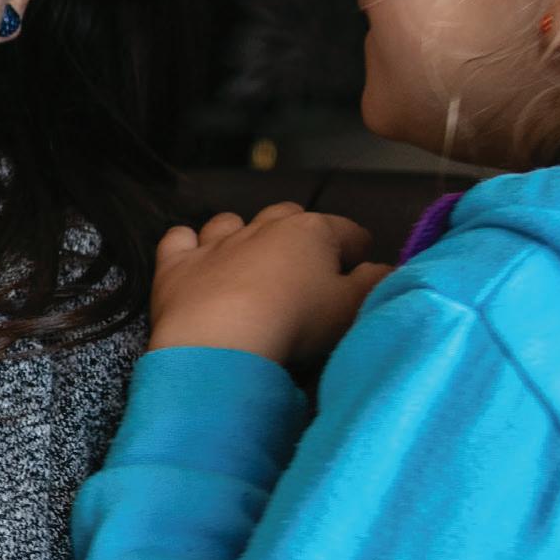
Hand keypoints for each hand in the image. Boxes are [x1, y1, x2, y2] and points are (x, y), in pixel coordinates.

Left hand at [146, 203, 391, 372]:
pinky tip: (194, 259)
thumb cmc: (295, 322)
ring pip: (231, 222)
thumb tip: (384, 269)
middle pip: (288, 218)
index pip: (347, 233)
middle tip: (307, 270)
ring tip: (250, 263)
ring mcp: (214, 243)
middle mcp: (261, 226)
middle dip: (301, 236)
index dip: (358, 252)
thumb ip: (375, 283)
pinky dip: (187, 245)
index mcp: (310, 231)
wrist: (220, 341)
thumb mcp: (352, 307)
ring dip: (242, 235)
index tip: (360, 271)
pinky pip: (179, 239)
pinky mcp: (175, 265)